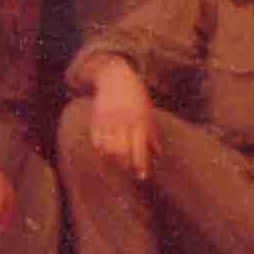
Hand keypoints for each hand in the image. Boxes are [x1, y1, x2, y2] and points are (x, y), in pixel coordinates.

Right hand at [88, 64, 160, 180]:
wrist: (114, 76)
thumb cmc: (136, 96)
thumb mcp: (148, 111)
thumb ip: (152, 133)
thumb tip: (158, 154)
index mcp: (139, 119)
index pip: (140, 148)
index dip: (141, 165)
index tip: (143, 177)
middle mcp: (122, 121)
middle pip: (122, 152)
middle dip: (127, 166)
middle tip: (131, 173)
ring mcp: (107, 121)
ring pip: (108, 149)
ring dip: (114, 161)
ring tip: (121, 165)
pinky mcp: (95, 120)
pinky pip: (97, 142)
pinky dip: (102, 151)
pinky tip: (108, 155)